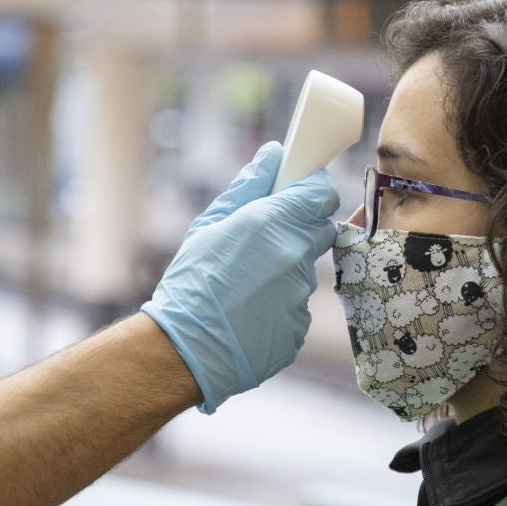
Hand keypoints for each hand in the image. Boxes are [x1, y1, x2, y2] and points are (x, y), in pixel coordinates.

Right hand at [142, 142, 339, 412]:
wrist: (184, 350)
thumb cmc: (190, 283)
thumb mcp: (210, 226)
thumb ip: (248, 187)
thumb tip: (273, 155)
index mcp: (273, 223)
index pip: (322, 193)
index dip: (312, 191)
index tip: (300, 193)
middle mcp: (295, 257)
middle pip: (319, 231)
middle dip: (299, 230)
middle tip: (263, 242)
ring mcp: (301, 295)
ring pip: (304, 274)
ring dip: (283, 274)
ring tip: (244, 287)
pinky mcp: (300, 328)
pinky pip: (296, 308)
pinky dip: (278, 308)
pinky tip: (248, 314)